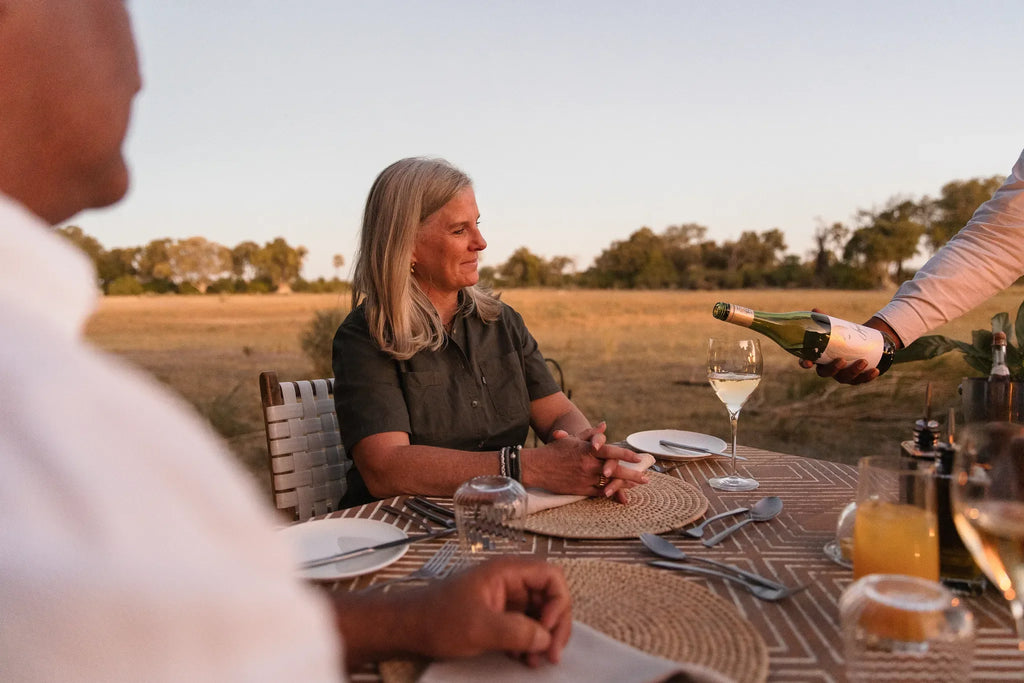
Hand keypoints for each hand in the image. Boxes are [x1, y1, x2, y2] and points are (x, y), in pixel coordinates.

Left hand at [334, 558, 572, 668]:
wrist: (408, 628)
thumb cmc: (437, 619)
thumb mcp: (480, 627)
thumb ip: (517, 631)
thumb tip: (545, 639)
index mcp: (506, 571)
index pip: (550, 575)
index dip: (557, 602)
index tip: (546, 629)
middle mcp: (509, 581)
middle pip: (549, 596)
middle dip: (554, 625)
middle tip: (552, 653)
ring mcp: (504, 598)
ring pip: (539, 613)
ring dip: (543, 637)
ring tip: (536, 660)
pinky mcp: (498, 615)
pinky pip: (525, 625)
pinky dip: (529, 642)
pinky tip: (524, 658)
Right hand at [547, 423, 647, 502]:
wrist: (537, 467)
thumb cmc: (555, 450)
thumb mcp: (572, 439)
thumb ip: (590, 433)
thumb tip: (604, 425)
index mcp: (587, 450)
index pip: (611, 452)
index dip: (626, 455)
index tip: (639, 458)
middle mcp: (587, 465)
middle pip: (615, 470)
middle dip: (632, 474)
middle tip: (646, 478)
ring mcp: (584, 478)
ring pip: (609, 483)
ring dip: (625, 485)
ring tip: (637, 486)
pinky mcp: (580, 490)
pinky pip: (599, 492)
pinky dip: (610, 492)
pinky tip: (620, 492)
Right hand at [796, 309, 888, 384]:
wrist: (865, 341)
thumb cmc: (846, 335)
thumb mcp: (837, 327)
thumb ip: (826, 320)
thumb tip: (815, 310)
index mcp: (820, 358)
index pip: (807, 362)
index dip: (806, 363)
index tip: (808, 362)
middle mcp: (829, 369)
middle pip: (826, 373)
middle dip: (834, 369)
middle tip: (842, 360)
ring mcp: (844, 375)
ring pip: (845, 378)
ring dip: (854, 371)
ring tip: (864, 361)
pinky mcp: (858, 377)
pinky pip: (862, 380)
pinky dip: (868, 376)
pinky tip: (875, 370)